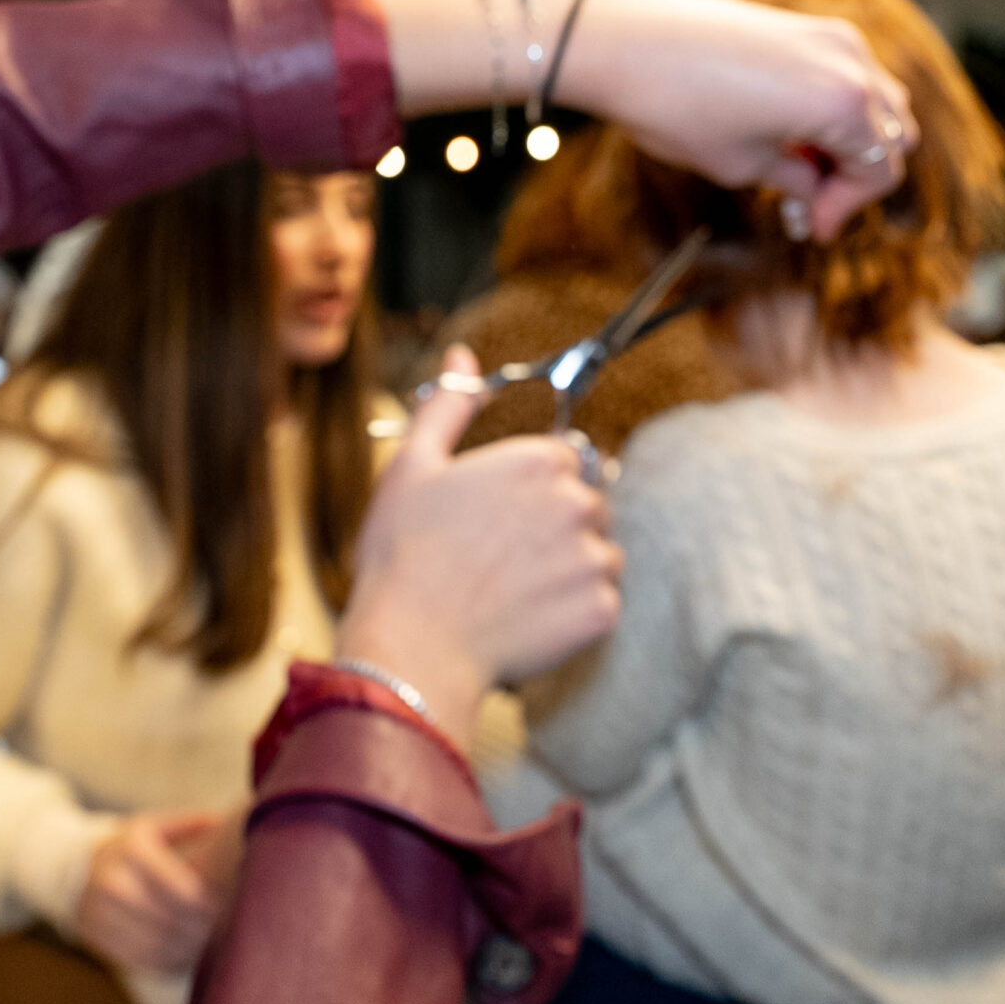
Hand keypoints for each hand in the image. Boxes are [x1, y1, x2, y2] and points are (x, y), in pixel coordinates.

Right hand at [74, 809, 226, 975]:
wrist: (77, 869)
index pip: (181, 888)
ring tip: (207, 949)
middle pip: (168, 918)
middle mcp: (111, 879)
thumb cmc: (130, 848)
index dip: (207, 904)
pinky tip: (184, 959)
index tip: (224, 908)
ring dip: (186, 950)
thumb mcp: (154, 827)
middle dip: (199, 929)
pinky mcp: (94, 935)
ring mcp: (98, 911)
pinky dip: (164, 963)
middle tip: (221, 934)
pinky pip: (136, 958)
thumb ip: (189, 826)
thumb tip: (225, 825)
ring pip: (154, 943)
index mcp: (132, 848)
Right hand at [337, 347, 622, 747]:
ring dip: (569, 569)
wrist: (413, 647)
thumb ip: (449, 405)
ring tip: (513, 591)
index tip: (498, 516)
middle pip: (588, 505)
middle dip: (555, 526)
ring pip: (599, 555)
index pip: (565, 459)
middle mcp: (577, 502)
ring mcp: (594, 559)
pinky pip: (601, 603)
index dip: (531, 488)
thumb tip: (463, 356)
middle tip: (501, 558)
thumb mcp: (413, 465)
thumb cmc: (403, 554)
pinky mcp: (601, 611)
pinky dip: (573, 614)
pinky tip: (526, 619)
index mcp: (537, 461)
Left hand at [382, 0, 915, 241]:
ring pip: (874, 101)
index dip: (846, 209)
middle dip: (853, 175)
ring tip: (796, 169)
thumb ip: (795, 180)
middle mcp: (851, 63)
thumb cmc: (676, 105)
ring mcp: (830, 36)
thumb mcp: (741, 164)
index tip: (810, 227)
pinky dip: (832, 108)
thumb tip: (813, 195)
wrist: (623, 40)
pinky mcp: (804, 24)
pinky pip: (845, 74)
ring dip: (848, 141)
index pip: (878, 171)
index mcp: (845, 105)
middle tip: (807, 204)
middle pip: (889, 135)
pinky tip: (787, 131)